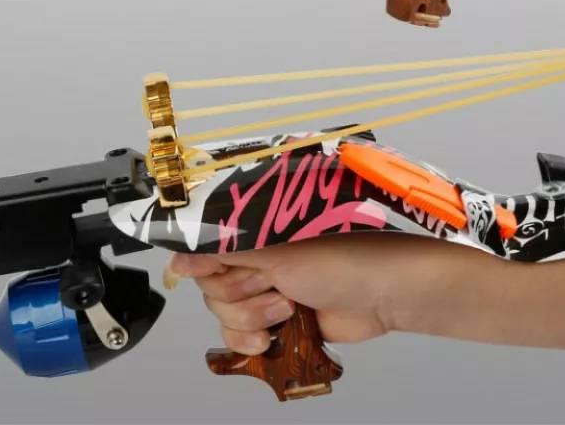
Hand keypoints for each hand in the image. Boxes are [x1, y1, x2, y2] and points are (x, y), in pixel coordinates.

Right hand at [167, 233, 444, 354]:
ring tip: (289, 303)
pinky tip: (278, 332)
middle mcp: (256, 254)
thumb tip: (178, 256)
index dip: (200, 260)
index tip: (205, 269)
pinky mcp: (277, 319)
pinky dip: (254, 339)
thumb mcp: (276, 248)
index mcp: (253, 226)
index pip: (202, 243)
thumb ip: (224, 250)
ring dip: (254, 315)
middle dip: (239, 291)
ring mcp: (267, 287)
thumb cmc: (345, 252)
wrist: (386, 291)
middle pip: (209, 284)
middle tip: (271, 281)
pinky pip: (240, 337)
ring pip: (223, 313)